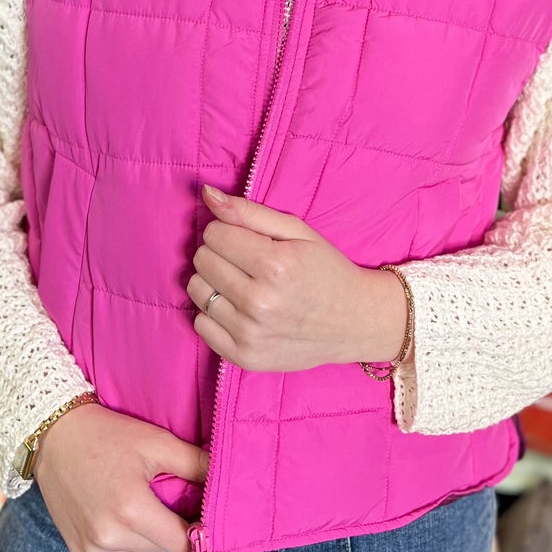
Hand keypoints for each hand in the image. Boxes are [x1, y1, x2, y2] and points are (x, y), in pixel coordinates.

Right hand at [33, 403, 207, 551]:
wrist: (53, 435)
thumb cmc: (107, 434)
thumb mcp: (156, 442)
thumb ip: (196, 465)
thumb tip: (228, 481)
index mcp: (131, 511)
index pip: (183, 544)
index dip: (199, 532)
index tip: (203, 517)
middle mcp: (108, 536)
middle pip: (162, 547)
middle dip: (170, 526)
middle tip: (165, 495)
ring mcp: (91, 547)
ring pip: (140, 551)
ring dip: (147, 533)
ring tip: (137, 498)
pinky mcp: (79, 551)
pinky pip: (116, 551)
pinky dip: (123, 535)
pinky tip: (114, 508)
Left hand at [185, 183, 408, 371]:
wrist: (355, 322)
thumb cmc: (326, 271)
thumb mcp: (298, 231)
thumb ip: (249, 212)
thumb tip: (207, 194)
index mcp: (275, 265)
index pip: (214, 234)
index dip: (229, 231)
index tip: (248, 240)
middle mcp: (260, 302)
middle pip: (202, 261)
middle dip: (220, 254)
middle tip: (247, 262)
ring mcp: (250, 334)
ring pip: (197, 291)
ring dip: (214, 283)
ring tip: (243, 285)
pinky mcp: (244, 357)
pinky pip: (200, 324)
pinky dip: (214, 314)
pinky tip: (240, 309)